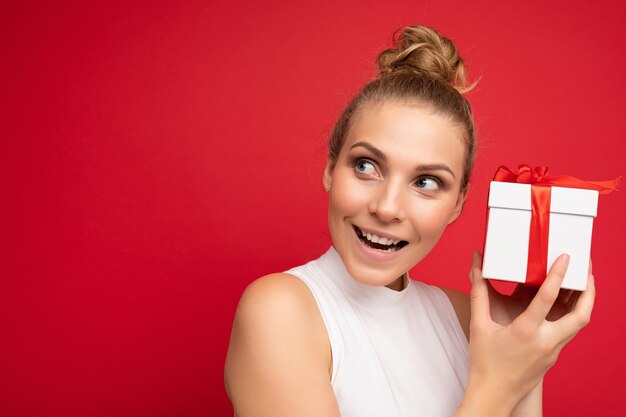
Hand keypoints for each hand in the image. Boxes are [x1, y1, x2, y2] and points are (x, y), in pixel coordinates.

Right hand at [460, 252, 594, 415]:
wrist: (494, 395)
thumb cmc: (484, 360)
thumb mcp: (479, 324)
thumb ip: (479, 291)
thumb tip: (476, 263)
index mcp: (526, 331)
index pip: (547, 298)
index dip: (558, 275)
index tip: (565, 258)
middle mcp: (545, 341)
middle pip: (581, 315)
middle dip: (589, 292)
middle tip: (589, 271)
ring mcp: (552, 351)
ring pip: (578, 324)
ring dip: (584, 304)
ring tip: (583, 284)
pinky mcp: (553, 357)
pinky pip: (567, 332)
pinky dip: (571, 315)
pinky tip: (564, 306)